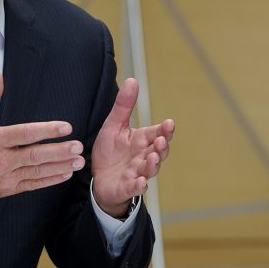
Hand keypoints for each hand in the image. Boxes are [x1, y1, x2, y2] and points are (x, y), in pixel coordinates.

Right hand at [0, 73, 85, 214]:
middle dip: (59, 151)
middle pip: (35, 154)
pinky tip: (65, 173)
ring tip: (79, 160)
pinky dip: (51, 180)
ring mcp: (5, 177)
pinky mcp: (8, 189)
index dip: (46, 130)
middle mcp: (0, 159)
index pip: (24, 134)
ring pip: (37, 171)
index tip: (65, 127)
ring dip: (60, 165)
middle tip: (78, 146)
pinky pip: (33, 184)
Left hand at [90, 78, 173, 217]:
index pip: (157, 133)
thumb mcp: (113, 125)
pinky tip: (141, 182)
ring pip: (150, 169)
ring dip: (153, 164)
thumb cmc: (110, 151)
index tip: (169, 123)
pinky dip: (139, 185)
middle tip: (162, 140)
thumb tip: (132, 80)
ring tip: (153, 158)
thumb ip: (124, 106)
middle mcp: (144, 156)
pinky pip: (135, 187)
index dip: (165, 130)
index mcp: (142, 140)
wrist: (100, 179)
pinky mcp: (127, 187)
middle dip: (163, 147)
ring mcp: (137, 172)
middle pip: (159, 152)